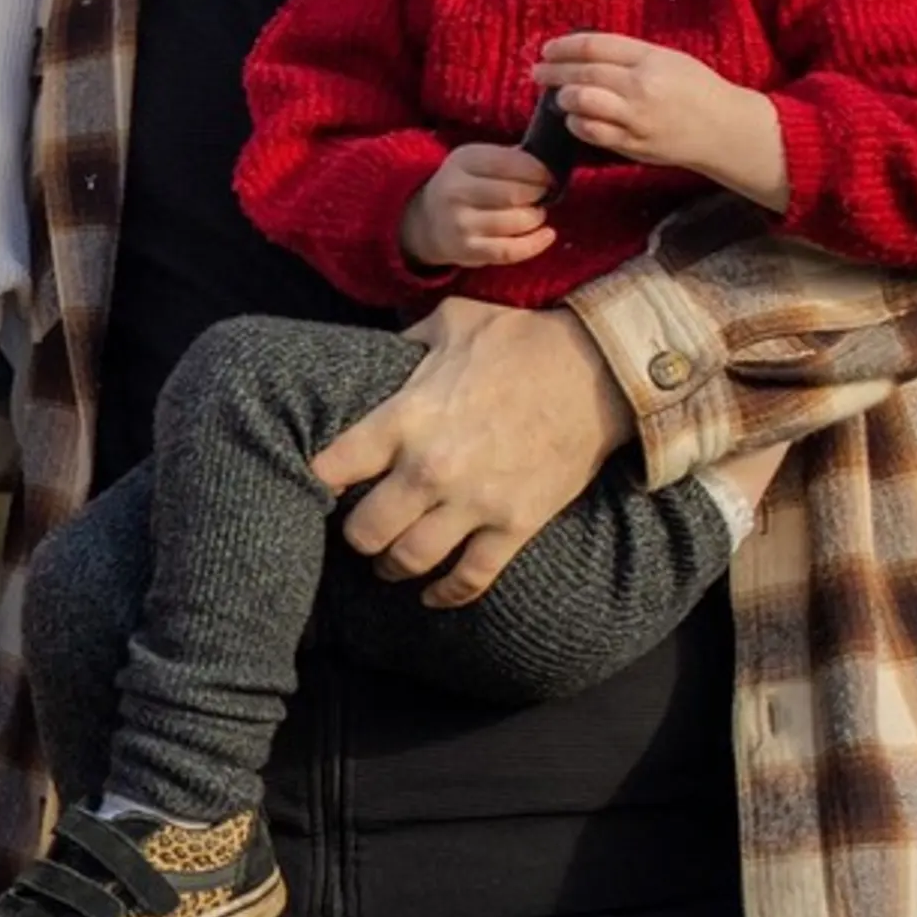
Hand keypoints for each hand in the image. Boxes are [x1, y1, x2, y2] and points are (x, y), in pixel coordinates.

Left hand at [310, 296, 632, 605]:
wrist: (598, 372)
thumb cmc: (522, 341)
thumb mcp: (452, 321)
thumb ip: (407, 338)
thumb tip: (383, 351)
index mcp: (405, 418)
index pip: (333, 468)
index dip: (318, 480)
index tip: (322, 484)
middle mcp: (430, 469)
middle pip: (364, 531)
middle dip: (355, 536)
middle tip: (358, 530)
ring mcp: (473, 504)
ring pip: (409, 560)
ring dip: (391, 567)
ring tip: (387, 563)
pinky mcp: (513, 526)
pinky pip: (469, 578)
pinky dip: (446, 594)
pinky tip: (431, 596)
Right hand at [398, 143, 559, 271]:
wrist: (427, 220)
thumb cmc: (465, 186)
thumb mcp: (477, 161)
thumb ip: (508, 159)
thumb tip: (549, 164)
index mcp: (463, 161)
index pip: (507, 162)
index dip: (536, 170)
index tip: (548, 175)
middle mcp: (457, 191)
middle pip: (513, 193)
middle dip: (538, 194)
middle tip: (545, 194)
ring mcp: (460, 223)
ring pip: (514, 222)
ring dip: (536, 217)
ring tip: (538, 213)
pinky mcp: (467, 251)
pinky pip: (509, 251)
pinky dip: (534, 244)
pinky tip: (547, 235)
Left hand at [534, 35, 785, 207]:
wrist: (724, 130)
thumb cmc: (696, 89)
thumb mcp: (668, 58)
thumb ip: (629, 55)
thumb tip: (584, 53)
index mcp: (650, 59)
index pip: (594, 47)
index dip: (563, 47)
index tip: (547, 49)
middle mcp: (642, 87)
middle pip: (583, 74)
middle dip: (553, 72)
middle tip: (538, 72)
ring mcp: (637, 118)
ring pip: (582, 103)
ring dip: (563, 98)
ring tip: (557, 95)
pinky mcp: (634, 144)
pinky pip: (592, 132)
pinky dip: (577, 123)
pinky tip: (575, 119)